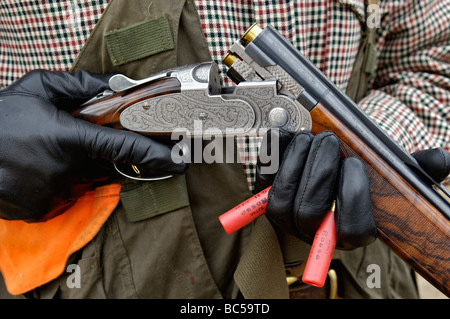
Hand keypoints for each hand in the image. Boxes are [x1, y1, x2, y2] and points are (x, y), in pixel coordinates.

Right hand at [0, 70, 186, 220]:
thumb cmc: (1, 116)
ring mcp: (51, 194)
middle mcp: (64, 169)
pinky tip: (36, 170)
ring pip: (83, 183)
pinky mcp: (40, 211)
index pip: (123, 148)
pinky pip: (64, 197)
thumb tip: (118, 85)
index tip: (180, 161)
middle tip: (68, 143)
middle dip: (97, 157)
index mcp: (67, 137)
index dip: (155, 155)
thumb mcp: (38, 88)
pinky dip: (58, 185)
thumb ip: (81, 85)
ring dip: (75, 170)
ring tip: (45, 153)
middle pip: (103, 167)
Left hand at [255, 129, 449, 250]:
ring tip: (310, 137)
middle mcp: (314, 230)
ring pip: (281, 199)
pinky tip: (285, 133)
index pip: (351, 230)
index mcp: (349, 232)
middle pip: (309, 211)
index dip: (352, 197)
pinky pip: (263, 177)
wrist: (323, 173)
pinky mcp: (264, 193)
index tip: (356, 164)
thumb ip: (417, 169)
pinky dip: (272, 153)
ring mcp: (285, 215)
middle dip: (320, 171)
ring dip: (296, 162)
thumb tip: (444, 157)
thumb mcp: (393, 174)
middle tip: (330, 141)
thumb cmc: (358, 178)